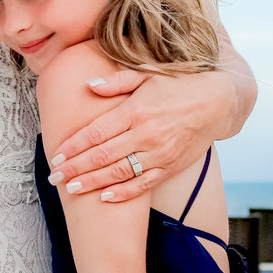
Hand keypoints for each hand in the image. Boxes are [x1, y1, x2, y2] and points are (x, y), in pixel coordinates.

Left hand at [48, 69, 236, 201]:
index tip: (56, 155)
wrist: (218, 102)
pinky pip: (144, 184)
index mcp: (136, 111)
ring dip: (92, 182)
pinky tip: (104, 197)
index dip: (74, 146)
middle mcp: (146, 134)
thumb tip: (88, 85)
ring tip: (71, 188)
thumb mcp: (147, 75)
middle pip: (102, 156)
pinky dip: (123, 192)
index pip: (96, 132)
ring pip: (119, 172)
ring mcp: (159, 153)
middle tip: (54, 177)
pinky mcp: (171, 166)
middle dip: (75, 168)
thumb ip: (117, 82)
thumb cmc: (178, 85)